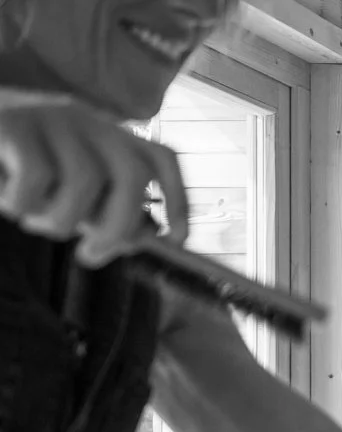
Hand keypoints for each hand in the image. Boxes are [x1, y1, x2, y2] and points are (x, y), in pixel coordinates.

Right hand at [0, 89, 187, 266]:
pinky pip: (36, 177)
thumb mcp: (62, 188)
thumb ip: (99, 209)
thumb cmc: (11, 165)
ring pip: (83, 181)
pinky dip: (23, 203)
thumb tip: (139, 239)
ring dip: (61, 218)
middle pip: (131, 175)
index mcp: (107, 136)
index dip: (178, 201)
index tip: (176, 241)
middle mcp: (86, 121)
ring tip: (34, 221)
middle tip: (91, 255)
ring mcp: (49, 118)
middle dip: (118, 227)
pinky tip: (7, 201)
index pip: (160, 159)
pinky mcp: (11, 124)